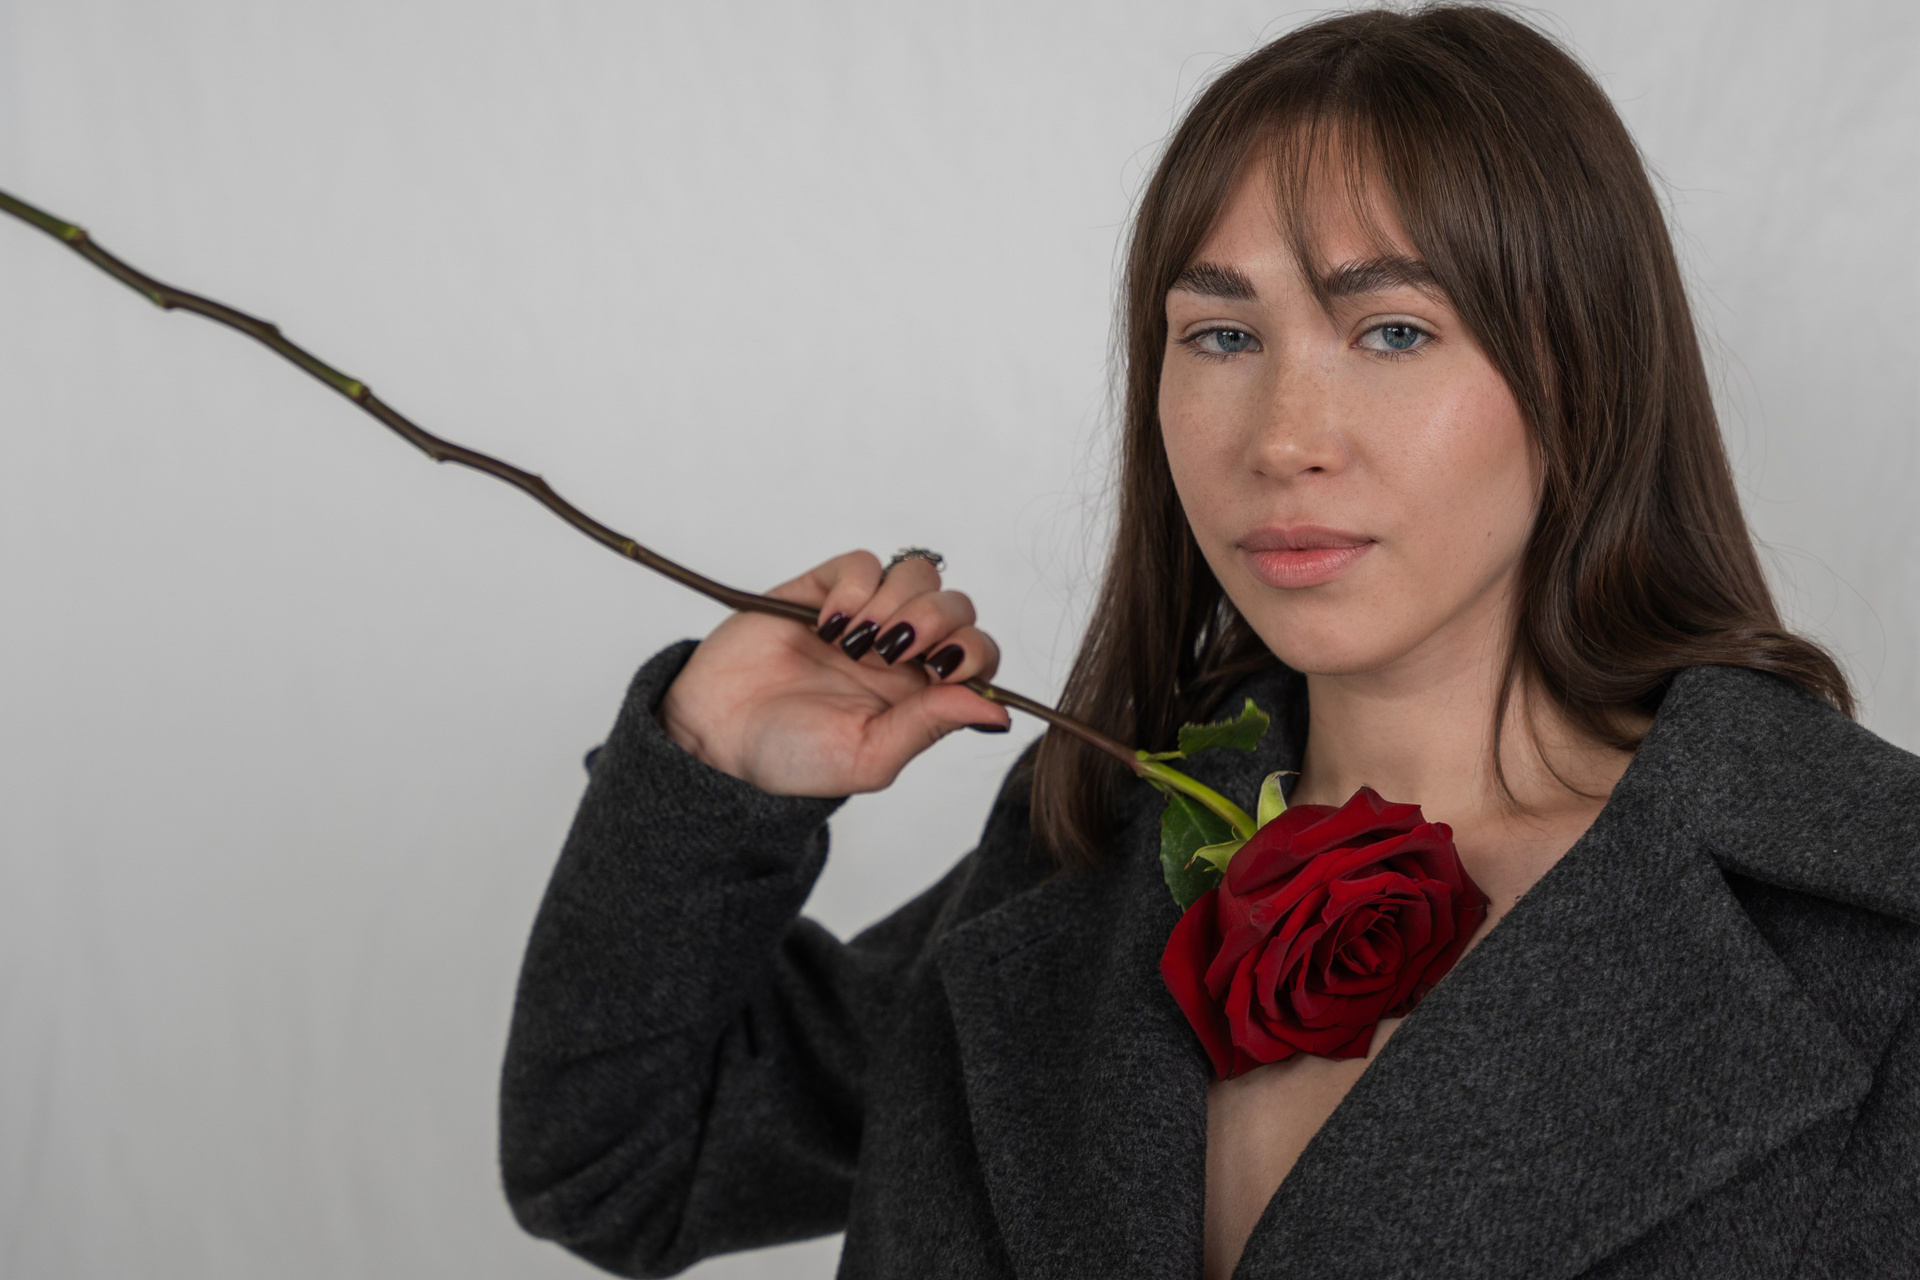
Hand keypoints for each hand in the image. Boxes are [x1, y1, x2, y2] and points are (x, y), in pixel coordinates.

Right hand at [655, 550, 1009, 795]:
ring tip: (857, 642)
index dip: (974, 652)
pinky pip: (863, 563)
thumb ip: (930, 726)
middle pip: (956, 605)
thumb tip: (997, 713)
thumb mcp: (870, 756)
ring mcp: (865, 616)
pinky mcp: (824, 590)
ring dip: (897, 602)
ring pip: (918, 575)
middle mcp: (902, 650)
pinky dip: (855, 587)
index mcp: (924, 692)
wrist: (717, 738)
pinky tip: (831, 625)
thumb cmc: (792, 758)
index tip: (942, 670)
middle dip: (935, 621)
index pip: (979, 653)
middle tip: (894, 651)